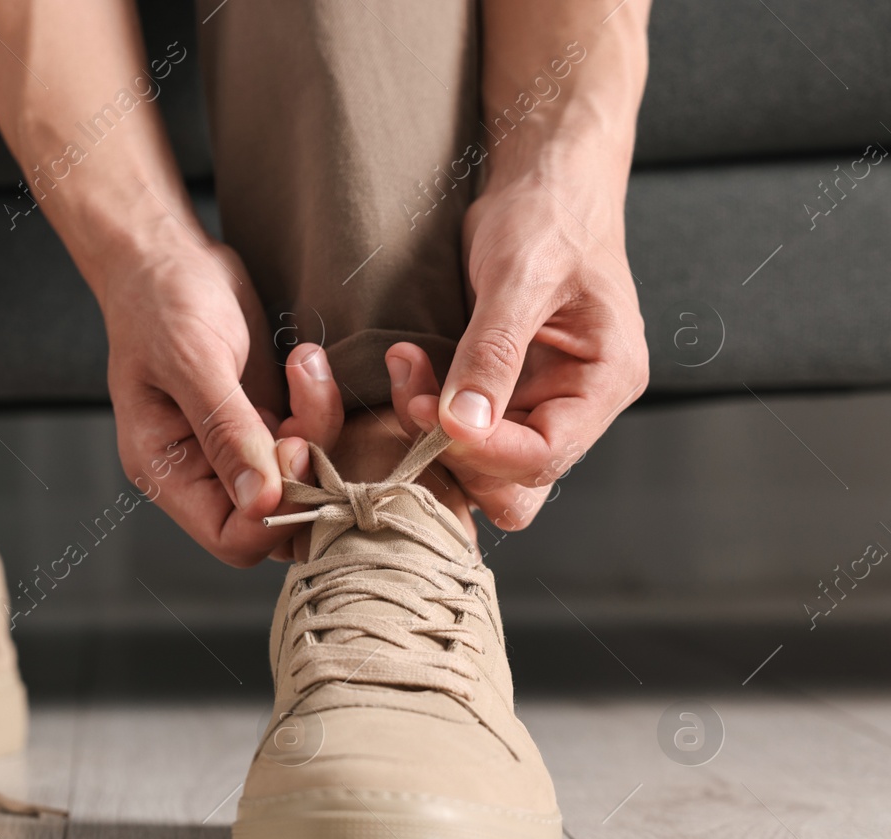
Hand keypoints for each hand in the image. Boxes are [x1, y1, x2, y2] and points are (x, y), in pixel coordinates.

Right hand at [104, 238, 342, 566]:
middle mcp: (203, 473)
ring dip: (319, 425)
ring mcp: (239, 449)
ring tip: (303, 365)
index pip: (230, 538)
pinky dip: (322, 404)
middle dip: (307, 469)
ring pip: (305, 480)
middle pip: (277, 520)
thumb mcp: (192, 361)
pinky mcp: (268, 421)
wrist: (168, 255)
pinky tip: (303, 359)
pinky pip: (315, 439)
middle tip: (305, 412)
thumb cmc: (160, 300)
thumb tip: (264, 503)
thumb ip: (228, 432)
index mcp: (167, 472)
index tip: (292, 445)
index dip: (274, 510)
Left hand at [386, 171, 647, 530]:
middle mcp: (578, 404)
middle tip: (410, 397)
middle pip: (517, 480)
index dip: (483, 450)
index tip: (429, 415)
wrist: (544, 185)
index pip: (546, 455)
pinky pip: (464, 434)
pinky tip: (409, 369)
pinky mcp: (504, 394)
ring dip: (433, 436)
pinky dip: (428, 414)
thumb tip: (463, 424)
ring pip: (484, 466)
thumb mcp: (520, 277)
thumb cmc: (549, 216)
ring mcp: (540, 403)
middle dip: (455, 453)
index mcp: (606, 381)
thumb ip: (493, 352)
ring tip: (405, 371)